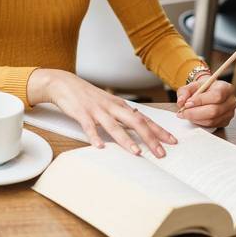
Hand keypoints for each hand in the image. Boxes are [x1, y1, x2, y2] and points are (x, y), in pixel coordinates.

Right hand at [27, 68, 176, 157]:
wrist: (64, 83)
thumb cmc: (88, 96)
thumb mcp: (109, 103)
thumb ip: (122, 115)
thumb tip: (139, 128)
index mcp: (120, 106)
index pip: (144, 118)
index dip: (159, 130)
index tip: (172, 141)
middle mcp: (112, 107)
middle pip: (135, 122)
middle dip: (150, 138)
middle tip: (161, 153)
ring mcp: (97, 110)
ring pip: (114, 126)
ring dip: (126, 140)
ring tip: (136, 152)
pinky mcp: (81, 113)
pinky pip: (88, 126)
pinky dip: (94, 136)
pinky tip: (99, 146)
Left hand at [176, 76, 235, 127]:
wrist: (209, 92)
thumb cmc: (203, 88)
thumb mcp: (192, 85)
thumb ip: (184, 91)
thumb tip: (181, 102)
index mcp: (225, 88)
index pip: (216, 96)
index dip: (201, 101)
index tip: (187, 103)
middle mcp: (230, 101)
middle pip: (214, 110)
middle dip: (196, 113)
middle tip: (183, 112)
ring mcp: (230, 112)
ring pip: (212, 120)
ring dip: (196, 119)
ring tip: (186, 114)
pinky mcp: (225, 121)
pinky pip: (212, 125)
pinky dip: (200, 123)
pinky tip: (194, 118)